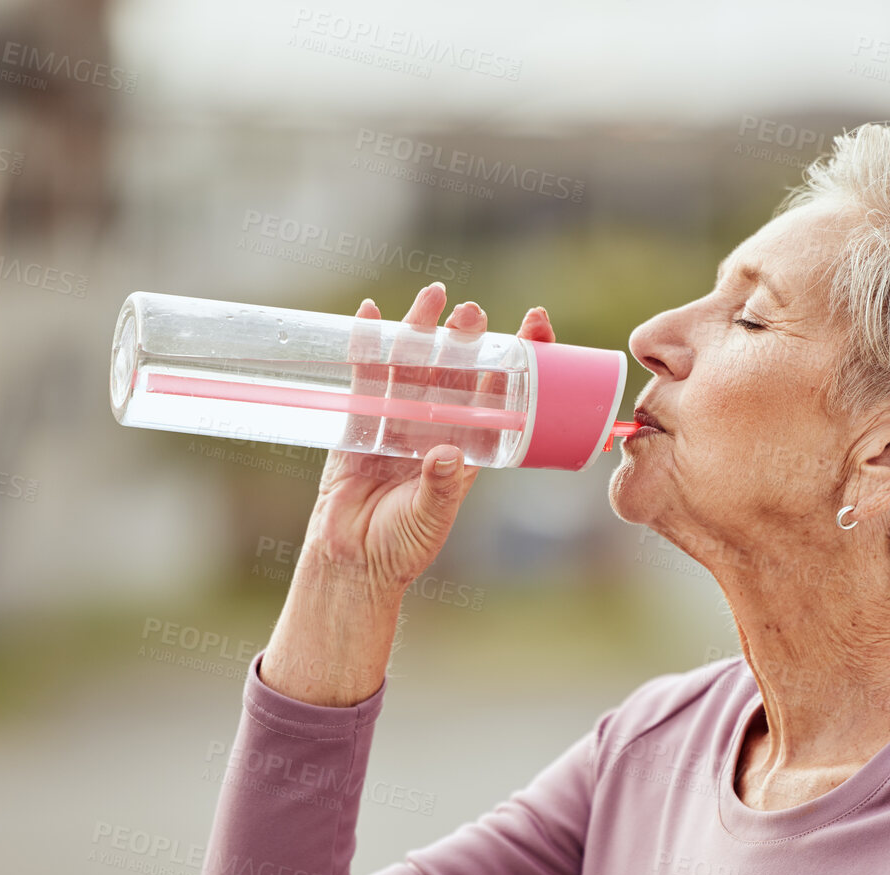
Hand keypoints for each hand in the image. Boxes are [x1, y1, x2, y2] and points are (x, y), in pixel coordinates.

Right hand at [302, 283, 556, 596]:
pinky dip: (367, 347)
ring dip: (420, 332)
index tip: (536, 328)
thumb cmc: (402, 547)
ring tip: (433, 296)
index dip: (516, 364)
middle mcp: (436, 429)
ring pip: (412, 368)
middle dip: (465, 340)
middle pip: (454, 373)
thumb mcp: (430, 516)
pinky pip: (364, 379)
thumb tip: (445, 453)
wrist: (353, 563)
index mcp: (467, 449)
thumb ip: (440, 484)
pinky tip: (369, 315)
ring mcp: (397, 423)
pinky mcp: (359, 424)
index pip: (498, 397)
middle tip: (474, 312)